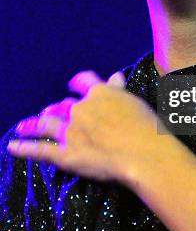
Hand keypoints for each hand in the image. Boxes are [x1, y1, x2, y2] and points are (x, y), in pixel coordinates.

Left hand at [7, 70, 160, 183]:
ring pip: (46, 124)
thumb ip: (119, 90)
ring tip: (23, 126)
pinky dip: (25, 148)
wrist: (144, 152)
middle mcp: (82, 109)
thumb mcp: (134, 101)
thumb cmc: (147, 126)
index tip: (73, 85)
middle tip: (51, 112)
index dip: (77, 84)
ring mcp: (72, 131)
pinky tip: (13, 147)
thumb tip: (115, 75)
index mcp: (100, 94)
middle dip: (56, 108)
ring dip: (32, 124)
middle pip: (64, 105)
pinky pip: (41, 150)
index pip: (83, 82)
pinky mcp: (66, 154)